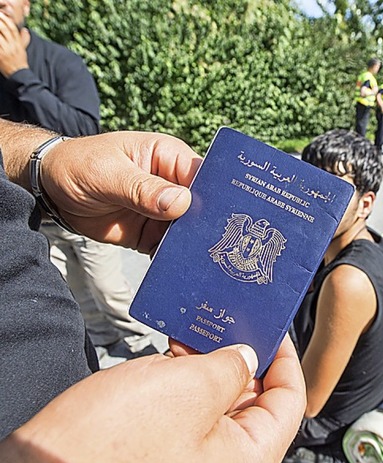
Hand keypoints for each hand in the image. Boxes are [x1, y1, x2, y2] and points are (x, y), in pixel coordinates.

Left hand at [0, 13, 28, 76]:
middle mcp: (13, 47)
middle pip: (5, 30)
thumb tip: (25, 30)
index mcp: (18, 44)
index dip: (7, 20)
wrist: (19, 76)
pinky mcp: (0, 56)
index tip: (1, 15)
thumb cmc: (20, 63)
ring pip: (0, 36)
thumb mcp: (23, 50)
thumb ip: (24, 40)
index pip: (13, 29)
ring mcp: (6, 51)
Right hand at [0, 337, 305, 462]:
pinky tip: (165, 361)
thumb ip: (230, 367)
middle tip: (224, 319)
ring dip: (205, 369)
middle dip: (240, 357)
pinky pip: (185, 419)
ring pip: (215, 408)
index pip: (290, 400)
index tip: (271, 324)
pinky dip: (180, 387)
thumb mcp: (187, 389)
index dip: (284, 356)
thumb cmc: (107, 452)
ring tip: (188, 335)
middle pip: (254, 403)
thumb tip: (246, 357)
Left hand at [41, 132, 201, 252]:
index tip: (217, 218)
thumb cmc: (77, 166)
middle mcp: (172, 184)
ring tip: (196, 261)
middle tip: (209, 245)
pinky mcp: (152, 233)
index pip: (202, 176)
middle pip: (202, 208)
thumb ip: (142, 189)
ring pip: (189, 232)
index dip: (213, 196)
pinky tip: (177, 269)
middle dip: (205, 226)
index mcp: (168, 157)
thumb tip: (181, 202)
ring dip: (191, 246)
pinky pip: (170, 248)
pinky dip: (173, 258)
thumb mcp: (107, 173)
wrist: (51, 190)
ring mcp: (164, 212)